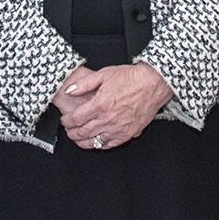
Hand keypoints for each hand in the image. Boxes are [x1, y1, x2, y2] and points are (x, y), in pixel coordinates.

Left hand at [57, 64, 171, 149]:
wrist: (153, 83)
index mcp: (100, 104)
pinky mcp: (128, 133)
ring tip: (78, 138)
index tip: (65, 120)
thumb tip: (70, 91)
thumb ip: (84, 84)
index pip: (76, 118)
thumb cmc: (131, 78)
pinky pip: (110, 144)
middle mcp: (108, 119)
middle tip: (69, 130)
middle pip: (83, 132)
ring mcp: (119, 128)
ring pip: (94, 141)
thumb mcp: (104, 74)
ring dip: (83, 141)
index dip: (67, 121)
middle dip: (72, 133)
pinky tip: (95, 142)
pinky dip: (99, 145)